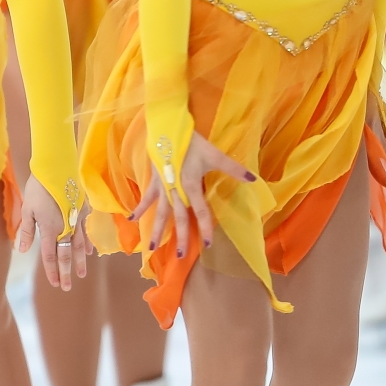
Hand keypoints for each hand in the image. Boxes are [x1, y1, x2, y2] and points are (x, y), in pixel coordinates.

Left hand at [15, 176, 90, 290]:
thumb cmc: (38, 188)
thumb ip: (27, 231)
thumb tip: (23, 250)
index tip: (55, 284)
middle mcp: (64, 228)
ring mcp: (76, 220)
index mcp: (49, 229)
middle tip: (68, 288)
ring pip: (79, 246)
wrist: (55, 168)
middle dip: (66, 272)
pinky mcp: (82, 211)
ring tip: (82, 274)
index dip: (52, 271)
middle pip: (66, 254)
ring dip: (81, 261)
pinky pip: (86, 232)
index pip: (51, 256)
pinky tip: (91, 252)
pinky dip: (89, 243)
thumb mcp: (28, 209)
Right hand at [130, 131, 254, 258]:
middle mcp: (176, 191)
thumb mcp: (214, 154)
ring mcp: (163, 187)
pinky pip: (147, 198)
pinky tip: (132, 220)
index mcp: (191, 185)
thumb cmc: (192, 142)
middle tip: (181, 257)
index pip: (200, 211)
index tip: (208, 244)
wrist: (168, 129)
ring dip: (157, 230)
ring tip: (151, 248)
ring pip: (160, 213)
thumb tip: (253, 179)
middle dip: (181, 237)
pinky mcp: (154, 181)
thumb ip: (233, 168)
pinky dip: (139, 208)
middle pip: (179, 218)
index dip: (205, 227)